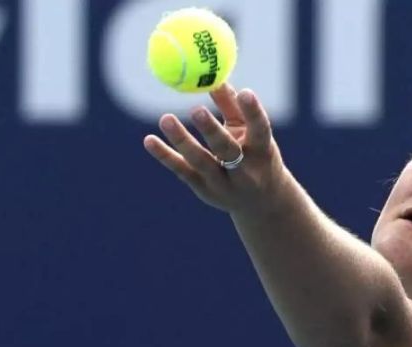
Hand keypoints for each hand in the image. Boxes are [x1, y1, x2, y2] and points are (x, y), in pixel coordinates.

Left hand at [143, 84, 287, 214]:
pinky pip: (182, 171)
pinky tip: (149, 140)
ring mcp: (223, 184)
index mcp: (262, 152)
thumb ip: (234, 108)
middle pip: (228, 150)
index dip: (254, 112)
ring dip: (183, 141)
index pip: (260, 130)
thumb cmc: (256, 157)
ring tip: (165, 119)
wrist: (259, 202)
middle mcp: (245, 172)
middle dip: (213, 131)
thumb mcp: (251, 134)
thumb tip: (217, 79)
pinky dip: (165, 155)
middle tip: (196, 109)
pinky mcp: (204, 190)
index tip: (245, 91)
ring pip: (201, 162)